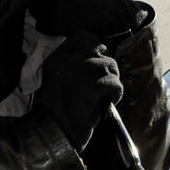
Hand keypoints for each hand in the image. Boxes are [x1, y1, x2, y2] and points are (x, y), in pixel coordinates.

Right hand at [33, 30, 123, 153]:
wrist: (53, 131)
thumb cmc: (55, 111)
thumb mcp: (55, 79)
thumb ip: (71, 64)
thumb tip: (97, 56)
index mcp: (57, 57)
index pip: (83, 37)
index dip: (96, 47)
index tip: (99, 59)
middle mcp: (70, 59)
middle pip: (101, 50)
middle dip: (107, 66)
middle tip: (103, 84)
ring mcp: (84, 70)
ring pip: (111, 66)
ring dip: (111, 82)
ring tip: (102, 96)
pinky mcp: (96, 84)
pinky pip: (116, 84)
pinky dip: (115, 95)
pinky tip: (104, 104)